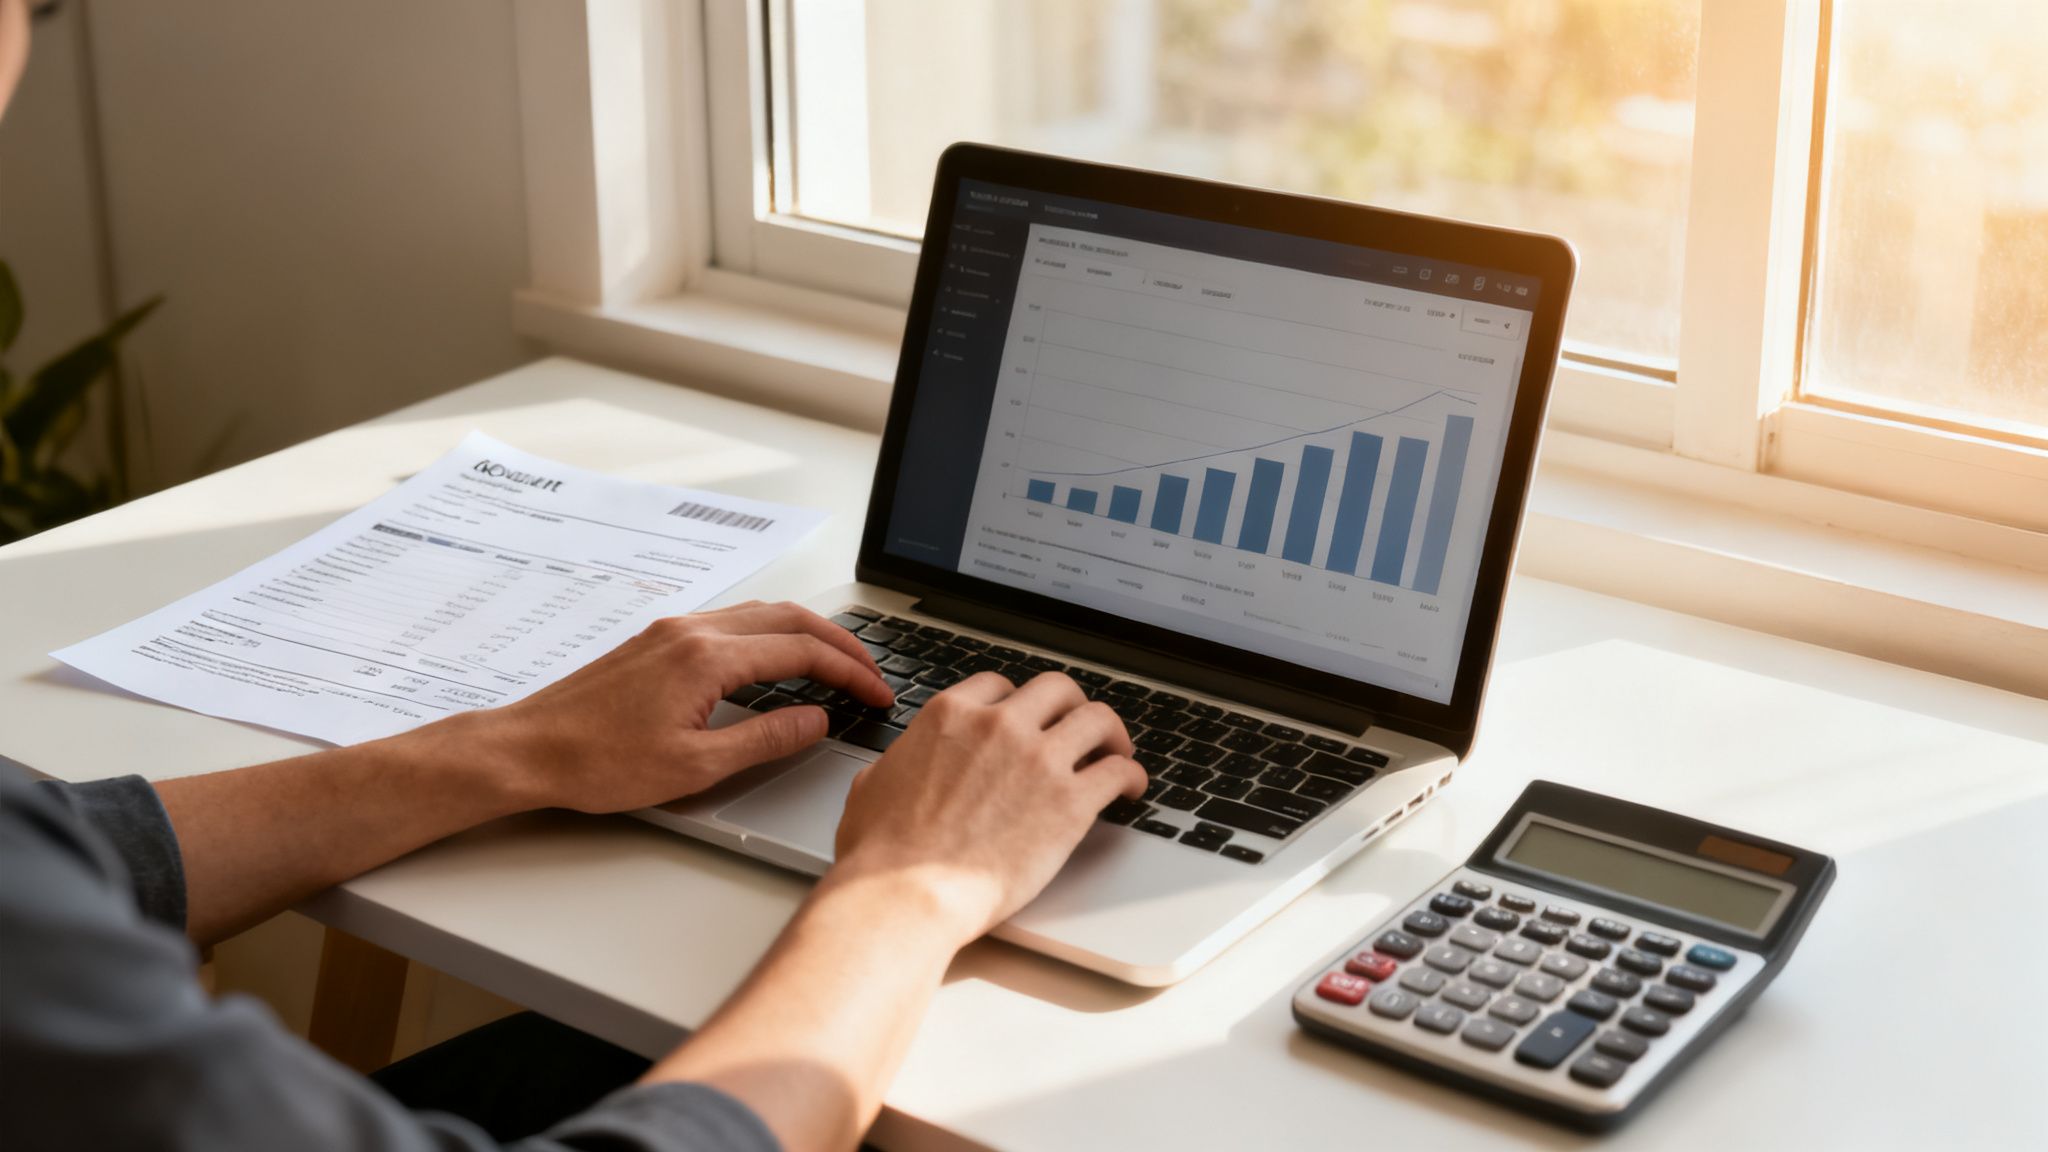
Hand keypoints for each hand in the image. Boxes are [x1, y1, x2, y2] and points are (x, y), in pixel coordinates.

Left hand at [476, 601, 894, 812]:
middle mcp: (692, 630)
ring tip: (836, 664)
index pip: (803, 651)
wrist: (528, 750)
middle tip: (873, 673)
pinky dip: (770, 634)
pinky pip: (731, 622)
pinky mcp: (656, 640)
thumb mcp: (695, 767)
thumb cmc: (598, 764)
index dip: (851, 672)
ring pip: (760, 613)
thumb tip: (816, 720)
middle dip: (841, 642)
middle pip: (789, 617)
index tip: (878, 694)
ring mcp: (672, 629)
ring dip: (806, 633)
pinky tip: (776, 662)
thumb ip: (766, 739)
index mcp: (708, 658)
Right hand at [829, 671, 1146, 945]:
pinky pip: (1119, 771)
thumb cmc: (882, 854)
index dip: (1020, 702)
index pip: (999, 685)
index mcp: (951, 715)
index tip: (1030, 719)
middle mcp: (999, 725)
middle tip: (1080, 729)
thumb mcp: (871, 787)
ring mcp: (1039, 760)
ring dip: (1112, 733)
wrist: (908, 894)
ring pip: (1098, 719)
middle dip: (1071, 706)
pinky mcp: (1070, 802)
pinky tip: (1130, 789)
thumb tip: (893, 770)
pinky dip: (1131, 776)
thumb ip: (895, 765)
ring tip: (1118, 752)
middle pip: (1057, 689)